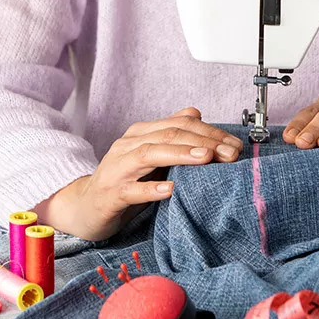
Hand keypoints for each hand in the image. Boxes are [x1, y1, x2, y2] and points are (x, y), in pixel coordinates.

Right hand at [35, 107, 242, 240]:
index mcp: (140, 134)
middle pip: (169, 135)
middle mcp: (128, 146)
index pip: (179, 124)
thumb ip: (170, 134)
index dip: (210, 132)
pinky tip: (169, 191)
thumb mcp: (149, 155)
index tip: (234, 145)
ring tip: (205, 158)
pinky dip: (151, 188)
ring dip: (180, 155)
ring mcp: (117, 169)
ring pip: (150, 155)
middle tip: (229, 153)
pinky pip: (131, 190)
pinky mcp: (110, 194)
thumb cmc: (123, 181)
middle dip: (203, 141)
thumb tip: (195, 112)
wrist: (84, 206)